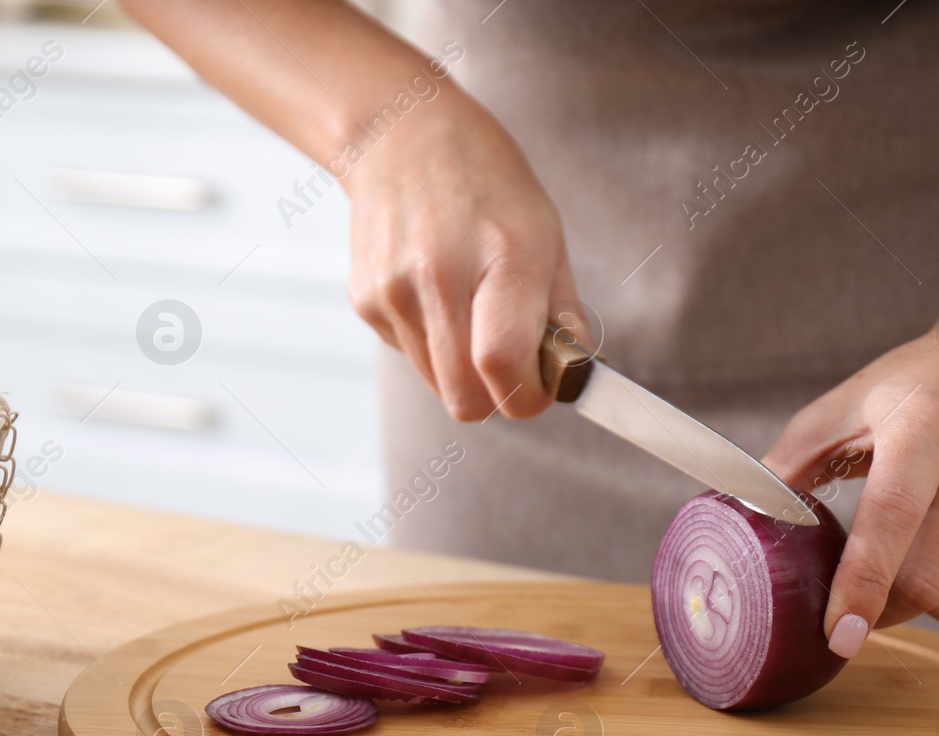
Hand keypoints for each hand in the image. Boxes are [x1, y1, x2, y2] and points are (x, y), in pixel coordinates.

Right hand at [342, 97, 579, 419]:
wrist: (400, 133)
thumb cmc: (485, 182)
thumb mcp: (545, 232)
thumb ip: (563, 312)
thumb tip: (574, 377)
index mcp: (501, 255)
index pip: (502, 364)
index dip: (526, 397)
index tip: (540, 388)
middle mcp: (439, 275)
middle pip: (464, 399)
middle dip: (495, 397)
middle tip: (511, 365)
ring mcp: (393, 290)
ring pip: (436, 385)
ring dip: (461, 368)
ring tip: (469, 310)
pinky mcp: (364, 300)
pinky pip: (409, 355)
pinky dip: (429, 342)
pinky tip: (433, 291)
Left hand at [763, 332, 938, 656]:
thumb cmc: (920, 385)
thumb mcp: (847, 403)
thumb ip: (790, 459)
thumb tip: (741, 515)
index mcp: (926, 429)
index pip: (892, 521)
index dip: (861, 586)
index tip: (837, 634)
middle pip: (930, 579)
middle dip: (883, 609)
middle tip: (856, 602)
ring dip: (923, 607)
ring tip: (904, 569)